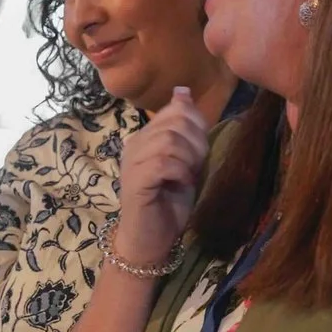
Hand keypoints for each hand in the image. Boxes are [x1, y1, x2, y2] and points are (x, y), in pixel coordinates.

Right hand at [112, 87, 212, 271]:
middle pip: (175, 122)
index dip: (197, 127)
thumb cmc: (168, 203)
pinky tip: (181, 183)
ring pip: (169, 141)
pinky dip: (180, 172)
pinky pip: (163, 163)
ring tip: (188, 175)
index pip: (175, 110)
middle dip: (196, 143)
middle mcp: (134, 144)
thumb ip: (186, 130)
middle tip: (195, 166)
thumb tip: (183, 91)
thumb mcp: (185, 160)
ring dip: (189, 158)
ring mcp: (131, 162)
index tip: (199, 152)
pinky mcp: (135, 181)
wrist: (150, 240)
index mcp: (145, 136)